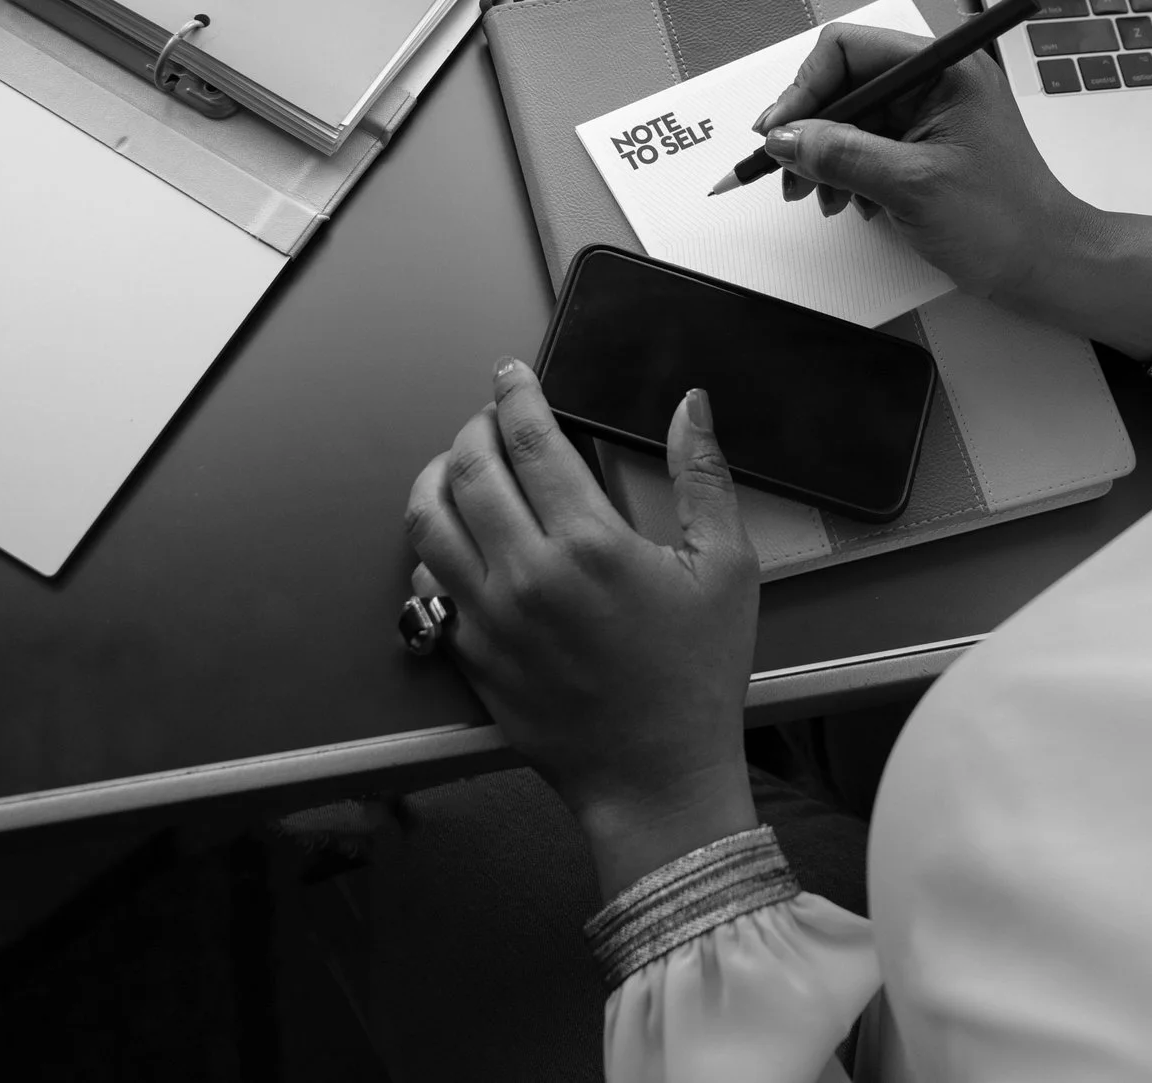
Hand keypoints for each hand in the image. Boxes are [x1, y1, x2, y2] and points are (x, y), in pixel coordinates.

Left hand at [404, 359, 759, 898]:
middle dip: (472, 427)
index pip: (528, 440)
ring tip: (457, 463)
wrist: (655, 776)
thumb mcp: (726, 568)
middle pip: (467, 470)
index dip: (514, 395)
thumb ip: (704, 477)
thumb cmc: (697, 676)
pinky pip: (425, 582)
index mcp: (589, 543)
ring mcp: (487, 617)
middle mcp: (525, 573)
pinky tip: (454, 536)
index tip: (510, 375)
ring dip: (437, 478)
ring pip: (428, 522)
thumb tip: (691, 406)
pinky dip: (431, 545)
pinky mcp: (468, 654)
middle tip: (489, 416)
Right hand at [751, 22, 1094, 304]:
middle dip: (812, 130)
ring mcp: (932, 115)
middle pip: (847, 84)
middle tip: (785, 173)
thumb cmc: (1004, 222)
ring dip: (826, 158)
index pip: (851, 50)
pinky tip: (850, 204)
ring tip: (819, 199)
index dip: (806, 89)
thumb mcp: (911, 185)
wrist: (1047, 267)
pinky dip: (849, 174)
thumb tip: (784, 139)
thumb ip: (842, 155)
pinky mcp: (927, 148)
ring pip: (853, 119)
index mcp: (944, 68)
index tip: (779, 133)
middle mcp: (937, 82)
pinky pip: (869, 147)